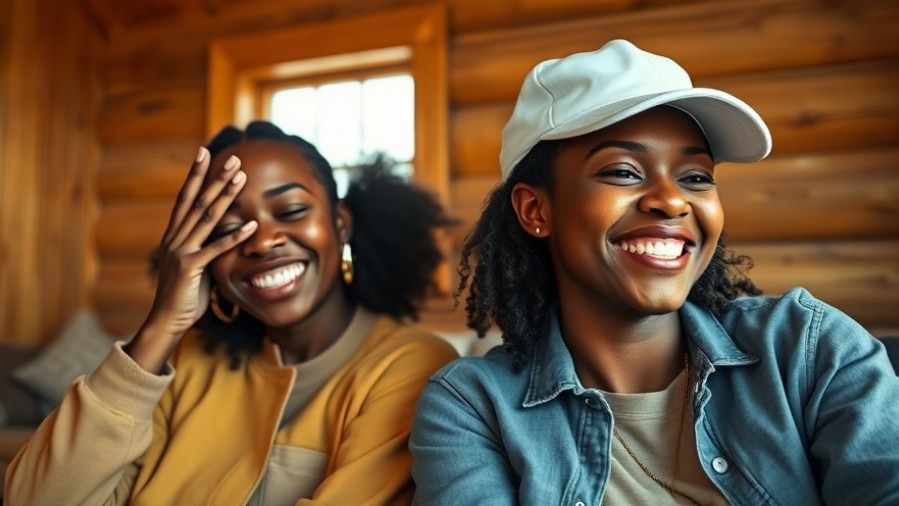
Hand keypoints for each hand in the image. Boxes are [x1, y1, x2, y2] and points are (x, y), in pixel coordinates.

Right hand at [127, 147, 257, 370]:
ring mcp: (180, 252)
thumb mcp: (195, 265)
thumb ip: (205, 247)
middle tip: (233, 158)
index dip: (195, 174)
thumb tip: (222, 234)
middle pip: (197, 201)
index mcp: (175, 235)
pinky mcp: (189, 269)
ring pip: (206, 218)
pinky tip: (250, 225)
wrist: (166, 322)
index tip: (205, 152)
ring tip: (241, 178)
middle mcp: (175, 239)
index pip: (185, 197)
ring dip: (225, 196)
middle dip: (215, 178)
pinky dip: (234, 237)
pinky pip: (215, 249)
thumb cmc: (184, 295)